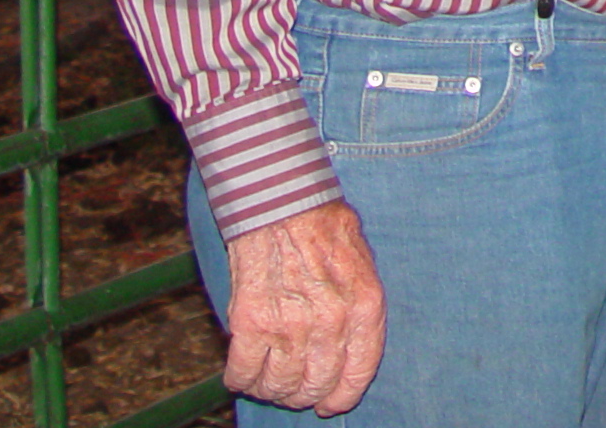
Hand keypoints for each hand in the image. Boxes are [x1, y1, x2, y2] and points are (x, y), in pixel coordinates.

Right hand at [223, 201, 385, 414]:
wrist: (281, 200)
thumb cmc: (324, 225)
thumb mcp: (363, 261)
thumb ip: (360, 305)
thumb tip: (354, 348)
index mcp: (365, 306)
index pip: (358, 373)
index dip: (342, 396)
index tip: (331, 405)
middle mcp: (331, 322)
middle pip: (316, 385)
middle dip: (304, 394)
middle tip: (294, 389)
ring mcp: (290, 325)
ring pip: (280, 386)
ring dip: (272, 390)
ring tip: (269, 381)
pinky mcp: (251, 323)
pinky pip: (244, 373)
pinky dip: (240, 379)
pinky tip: (242, 372)